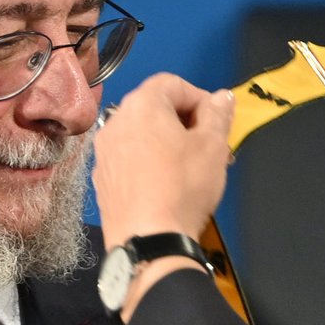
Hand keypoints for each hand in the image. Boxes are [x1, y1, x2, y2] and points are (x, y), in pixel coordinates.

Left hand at [92, 73, 234, 316]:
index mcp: (142, 105)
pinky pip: (129, 158)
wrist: (148, 241)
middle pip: (154, 106)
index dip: (200, 97)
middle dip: (184, 120)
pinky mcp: (102, 179)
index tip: (216, 121)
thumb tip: (222, 97)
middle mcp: (116, 122)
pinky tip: (166, 184)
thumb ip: (218, 114)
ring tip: (190, 167)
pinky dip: (148, 161)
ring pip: (141, 134)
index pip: (172, 83)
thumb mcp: (213, 146)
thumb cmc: (183, 188)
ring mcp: (104, 152)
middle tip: (208, 144)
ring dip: (167, 141)